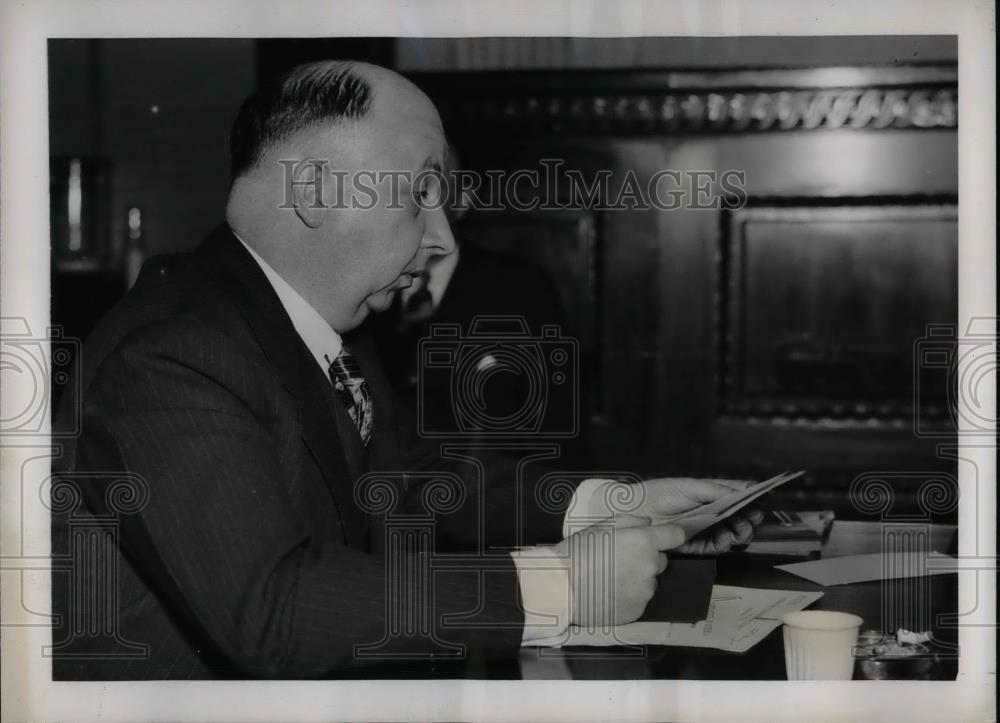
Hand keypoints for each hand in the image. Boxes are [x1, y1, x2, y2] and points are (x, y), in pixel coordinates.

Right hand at [552, 523, 683, 627]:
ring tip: (611, 578)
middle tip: (621, 559)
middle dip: (646, 558)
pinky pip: (640, 600)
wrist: (561, 587)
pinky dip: (629, 596)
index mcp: (644, 542)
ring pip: (650, 581)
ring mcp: (645, 592)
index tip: (659, 538)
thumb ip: (630, 520)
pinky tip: (610, 592)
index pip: (676, 536)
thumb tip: (648, 523)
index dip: (668, 535)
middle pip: (661, 560)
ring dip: (638, 579)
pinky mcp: (637, 611)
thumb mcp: (601, 526)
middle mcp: (650, 567)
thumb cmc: (578, 551)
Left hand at [605, 478, 762, 554]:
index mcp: (713, 494)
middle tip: (752, 519)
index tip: (761, 502)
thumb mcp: (692, 486)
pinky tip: (724, 538)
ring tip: (738, 530)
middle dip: (750, 520)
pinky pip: (716, 547)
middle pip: (740, 518)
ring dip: (740, 532)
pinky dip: (724, 544)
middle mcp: (712, 511)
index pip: (739, 497)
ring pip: (733, 534)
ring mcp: (706, 528)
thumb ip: (718, 490)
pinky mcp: (697, 544)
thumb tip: (745, 490)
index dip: (752, 500)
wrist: (637, 512)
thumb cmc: (662, 493)